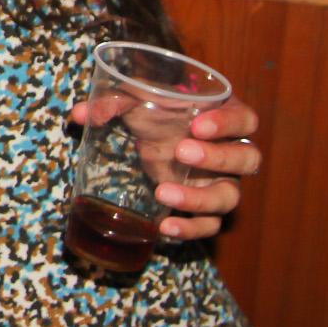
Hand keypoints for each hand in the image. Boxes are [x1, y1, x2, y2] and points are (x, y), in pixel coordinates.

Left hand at [71, 95, 261, 239]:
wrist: (156, 131)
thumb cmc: (157, 109)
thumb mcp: (138, 97)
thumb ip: (114, 100)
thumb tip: (80, 114)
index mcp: (226, 115)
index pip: (244, 119)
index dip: (227, 123)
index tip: (197, 125)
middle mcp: (233, 151)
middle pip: (246, 158)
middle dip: (217, 158)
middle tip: (181, 152)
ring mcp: (222, 182)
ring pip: (229, 197)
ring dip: (200, 199)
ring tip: (163, 193)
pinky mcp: (205, 207)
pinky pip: (209, 224)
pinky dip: (191, 229)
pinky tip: (165, 229)